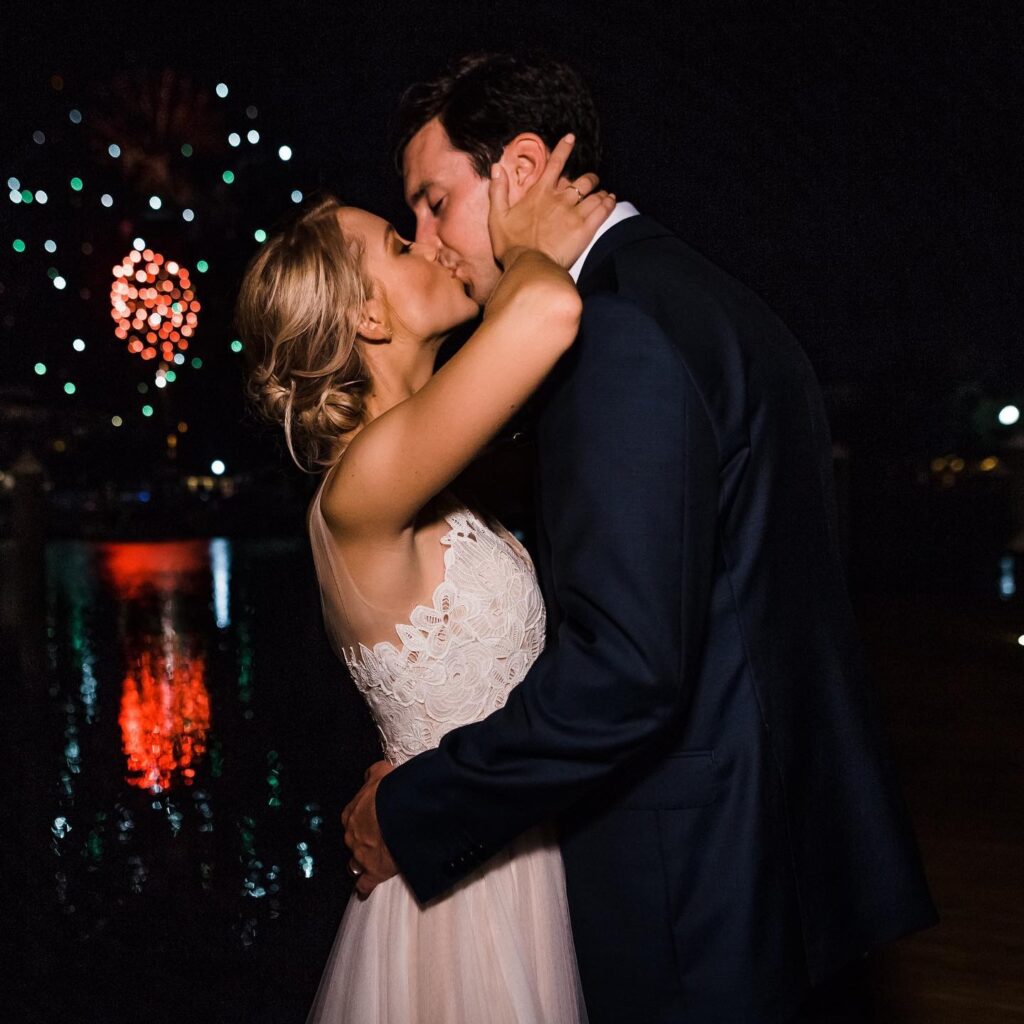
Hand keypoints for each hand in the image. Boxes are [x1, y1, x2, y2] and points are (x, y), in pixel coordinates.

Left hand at [340, 759, 397, 896]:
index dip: (362, 820)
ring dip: (360, 863)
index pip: (352, 819)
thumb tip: (369, 774)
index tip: (371, 821)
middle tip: (376, 839)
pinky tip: (364, 890)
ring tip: (370, 862)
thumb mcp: (381, 773)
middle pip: (353, 841)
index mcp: (351, 813)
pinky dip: (364, 886)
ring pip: (354, 863)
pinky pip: (365, 883)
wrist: (398, 812)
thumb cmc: (389, 791)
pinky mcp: (373, 871)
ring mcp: (360, 855)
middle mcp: (351, 836)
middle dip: (362, 841)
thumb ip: (373, 774)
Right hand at [487, 133, 615, 269]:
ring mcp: (574, 214)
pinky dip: (608, 204)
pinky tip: (611, 201)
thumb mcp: (497, 216)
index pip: (554, 164)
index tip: (572, 138)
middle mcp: (560, 199)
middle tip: (592, 181)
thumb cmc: (511, 244)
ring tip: (605, 194)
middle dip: (590, 179)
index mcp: (540, 193)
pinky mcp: (584, 230)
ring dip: (601, 192)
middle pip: (582, 181)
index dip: (564, 149)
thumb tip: (496, 168)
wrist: (528, 266)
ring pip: (594, 195)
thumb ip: (498, 191)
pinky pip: (602, 211)